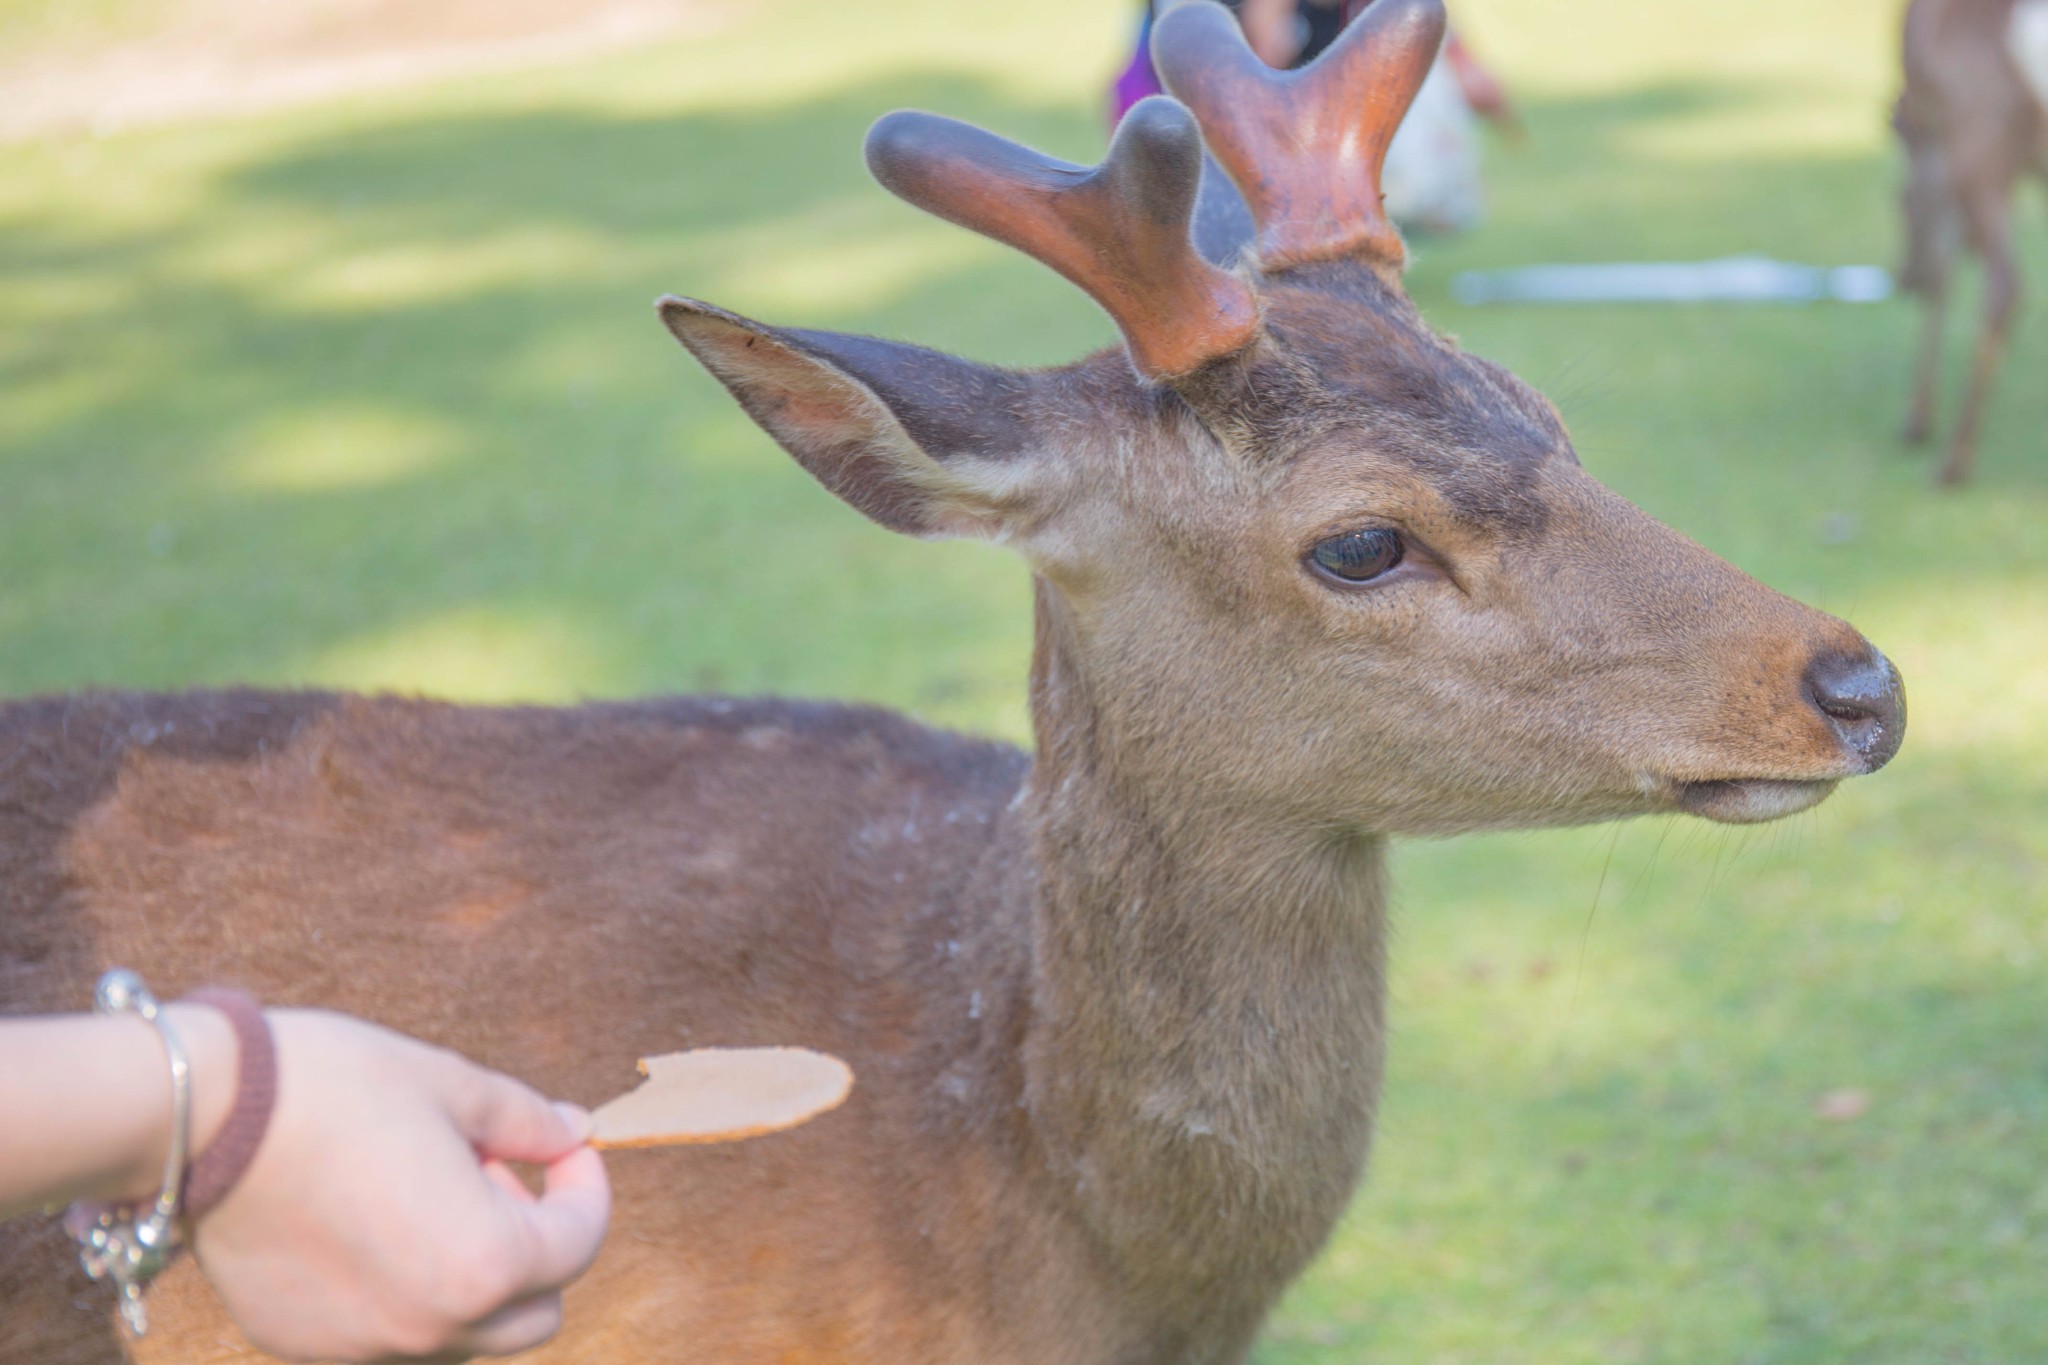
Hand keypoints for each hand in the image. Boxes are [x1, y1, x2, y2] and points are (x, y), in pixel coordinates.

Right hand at [190, 1011, 610, 1361]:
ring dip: (475, 1277)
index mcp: (482, 1264)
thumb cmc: (336, 1089)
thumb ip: (527, 1123)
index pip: (579, 1244)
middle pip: (535, 1313)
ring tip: (433, 1195)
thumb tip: (574, 1133)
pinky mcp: (304, 1347)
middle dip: (539, 1246)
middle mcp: (429, 1327)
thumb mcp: (451, 1087)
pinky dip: (410, 1293)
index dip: (586, 1188)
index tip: (567, 1149)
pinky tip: (377, 1226)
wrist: (200, 1117)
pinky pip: (391, 1337)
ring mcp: (363, 1348)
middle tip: (498, 1173)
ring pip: (464, 1336)